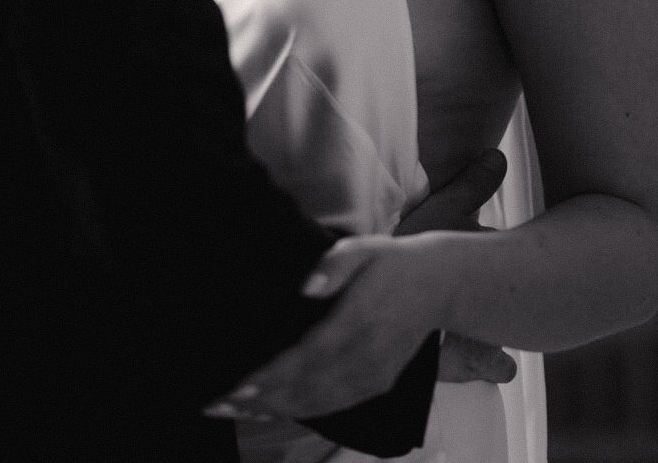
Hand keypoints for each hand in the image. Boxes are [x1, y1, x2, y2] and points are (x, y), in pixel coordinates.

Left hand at [206, 148, 509, 421]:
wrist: (440, 285)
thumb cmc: (393, 262)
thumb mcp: (365, 247)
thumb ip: (335, 263)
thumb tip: (307, 286)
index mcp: (358, 321)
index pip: (306, 357)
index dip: (270, 377)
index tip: (237, 387)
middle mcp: (365, 355)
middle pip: (306, 388)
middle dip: (260, 400)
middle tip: (218, 405)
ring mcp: (373, 374)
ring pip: (319, 402)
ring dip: (276, 409)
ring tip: (238, 410)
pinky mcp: (378, 382)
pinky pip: (336, 405)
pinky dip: (303, 411)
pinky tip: (277, 408)